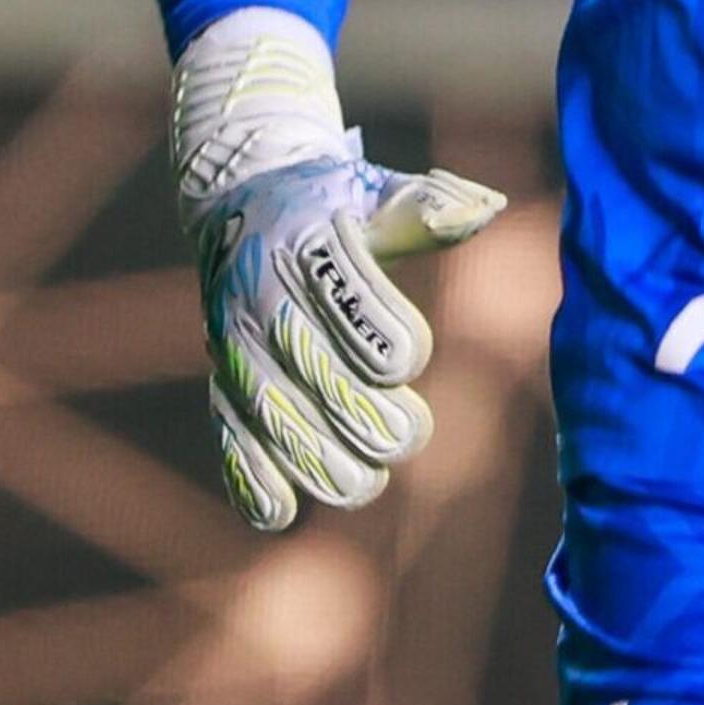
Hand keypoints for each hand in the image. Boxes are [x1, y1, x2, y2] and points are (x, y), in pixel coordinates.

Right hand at [171, 11, 506, 530]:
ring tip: (364, 479)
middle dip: (362, 412)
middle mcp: (258, 297)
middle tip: (407, 434)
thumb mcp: (378, 192)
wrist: (242, 202)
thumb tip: (482, 210)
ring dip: (316, 457)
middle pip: (309, 368)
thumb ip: (428, 206)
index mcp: (302, 243)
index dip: (382, 339)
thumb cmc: (336, 204)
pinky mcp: (221, 381)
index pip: (343, 296)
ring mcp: (232, 346)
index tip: (409, 360)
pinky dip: (249, 476)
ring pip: (269, 413)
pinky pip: (227, 434)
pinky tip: (281, 512)